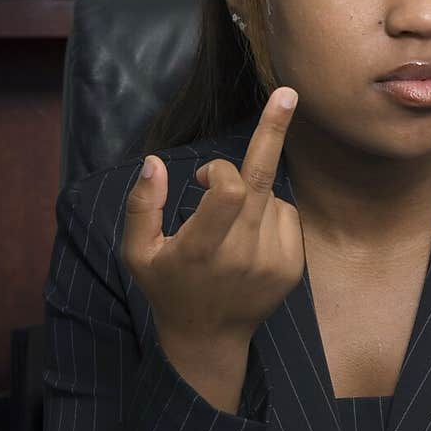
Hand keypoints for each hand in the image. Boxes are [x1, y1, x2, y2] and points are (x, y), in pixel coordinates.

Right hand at [121, 87, 304, 344]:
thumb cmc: (167, 288)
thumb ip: (141, 206)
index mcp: (201, 250)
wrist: (209, 339)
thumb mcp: (138, 253)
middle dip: (272, 131)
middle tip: (288, 92)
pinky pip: (286, 214)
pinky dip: (269, 212)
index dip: (219, 169)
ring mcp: (273, 264)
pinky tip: (249, 236)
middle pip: (261, 180)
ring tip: (228, 226)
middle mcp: (242, 256)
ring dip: (250, 194)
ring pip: (270, 196)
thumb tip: (154, 161)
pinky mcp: (292, 268)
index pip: (228, 192)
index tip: (206, 173)